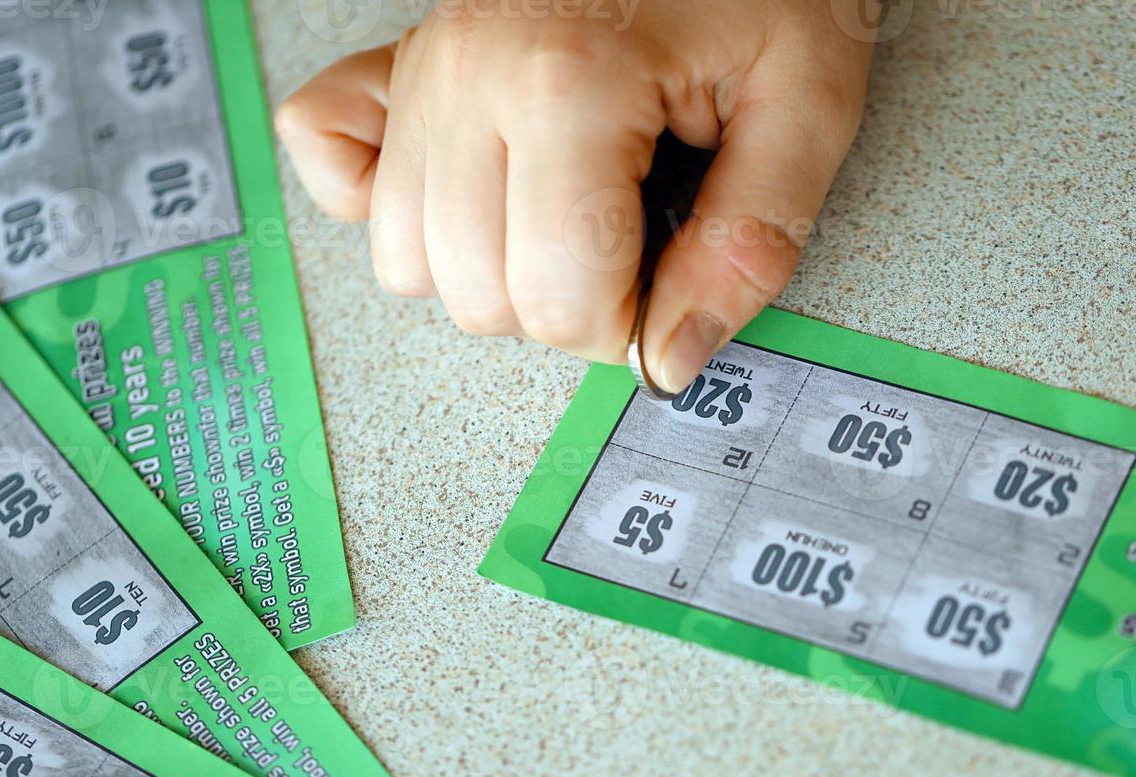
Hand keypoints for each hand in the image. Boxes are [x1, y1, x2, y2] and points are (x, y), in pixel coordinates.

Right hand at [275, 1, 873, 392]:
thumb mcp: (806, 104)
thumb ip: (748, 242)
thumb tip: (673, 354)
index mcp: (569, 80)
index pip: (556, 298)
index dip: (627, 325)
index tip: (667, 286)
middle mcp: (470, 72)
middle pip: (477, 293)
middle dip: (564, 304)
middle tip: (627, 243)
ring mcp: (425, 67)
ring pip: (406, 258)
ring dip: (489, 270)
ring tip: (563, 212)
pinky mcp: (400, 62)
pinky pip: (329, 159)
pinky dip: (384, 200)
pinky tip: (468, 192)